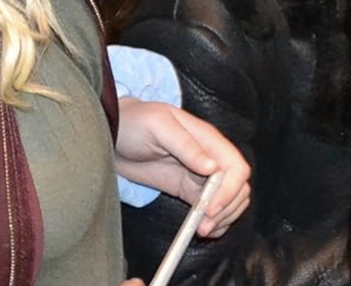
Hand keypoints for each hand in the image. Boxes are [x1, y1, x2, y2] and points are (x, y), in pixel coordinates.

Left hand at [113, 99, 250, 236]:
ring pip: (230, 201)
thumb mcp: (158, 126)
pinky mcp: (189, 190)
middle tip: (204, 225)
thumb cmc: (134, 122)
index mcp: (208, 139)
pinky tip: (201, 229)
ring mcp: (201, 176)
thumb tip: (212, 167)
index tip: (211, 208)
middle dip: (226, 209)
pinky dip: (213, 222)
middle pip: (238, 188)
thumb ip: (186, 146)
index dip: (230, 190)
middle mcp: (210, 158)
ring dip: (222, 218)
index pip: (236, 167)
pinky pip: (212, 209)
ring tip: (201, 230)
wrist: (112, 133)